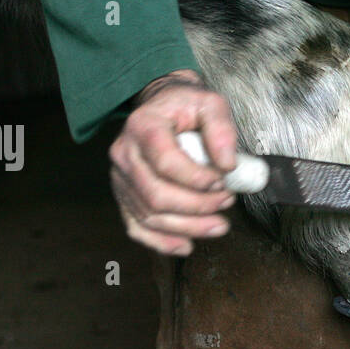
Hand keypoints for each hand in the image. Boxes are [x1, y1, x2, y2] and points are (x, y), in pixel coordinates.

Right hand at [108, 69, 239, 255]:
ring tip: (219, 225)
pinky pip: (137, 227)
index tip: (222, 181)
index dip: (197, 179)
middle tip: (226, 202)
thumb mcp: (210, 103)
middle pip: (157, 196)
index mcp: (143, 126)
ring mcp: (121, 177)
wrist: (161, 105)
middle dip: (197, 207)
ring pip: (150, 216)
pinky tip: (186, 245)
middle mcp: (124, 153)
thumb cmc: (185, 105)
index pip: (166, 163)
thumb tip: (228, 165)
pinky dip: (162, 242)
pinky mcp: (124, 195)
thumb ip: (222, 129)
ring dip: (189, 227)